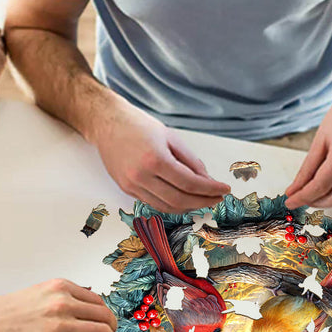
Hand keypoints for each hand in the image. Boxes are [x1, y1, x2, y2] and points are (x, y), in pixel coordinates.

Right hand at [0, 279, 117, 331]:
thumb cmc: (9, 310)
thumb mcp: (40, 291)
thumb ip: (62, 295)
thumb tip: (83, 305)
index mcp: (61, 288)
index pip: (96, 300)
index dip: (104, 312)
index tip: (104, 320)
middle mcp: (64, 303)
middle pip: (103, 314)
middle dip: (111, 326)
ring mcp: (59, 325)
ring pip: (101, 331)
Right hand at [90, 97, 229, 212]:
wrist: (107, 124)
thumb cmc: (139, 126)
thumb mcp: (171, 137)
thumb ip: (191, 161)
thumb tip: (207, 180)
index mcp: (155, 159)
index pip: (190, 183)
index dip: (210, 189)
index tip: (224, 189)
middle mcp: (141, 176)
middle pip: (179, 200)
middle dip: (202, 201)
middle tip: (217, 198)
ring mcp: (131, 185)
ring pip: (166, 206)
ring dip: (188, 207)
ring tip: (203, 200)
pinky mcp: (126, 189)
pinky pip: (154, 203)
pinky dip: (172, 204)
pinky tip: (184, 199)